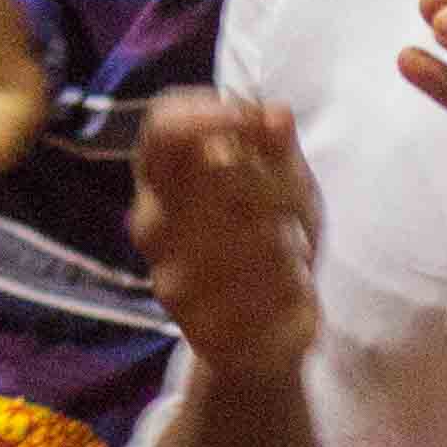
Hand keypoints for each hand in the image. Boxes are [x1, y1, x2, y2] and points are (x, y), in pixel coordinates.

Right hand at [132, 91, 324, 381]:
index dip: (203, 114)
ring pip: (257, 236)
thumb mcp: (283, 185)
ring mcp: (170, 280)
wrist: (262, 334)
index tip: (251, 116)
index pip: (161, 129)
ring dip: (289, 241)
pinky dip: (295, 284)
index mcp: (160, 179)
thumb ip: (275, 148)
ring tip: (288, 253)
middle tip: (288, 210)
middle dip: (271, 189)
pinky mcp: (202, 328)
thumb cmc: (269, 240)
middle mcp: (151, 225)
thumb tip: (275, 112)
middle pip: (218, 178)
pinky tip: (290, 289)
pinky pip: (272, 288)